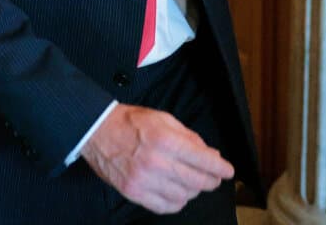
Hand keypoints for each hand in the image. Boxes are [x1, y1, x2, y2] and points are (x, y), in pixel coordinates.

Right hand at [81, 103, 233, 214]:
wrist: (97, 131)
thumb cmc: (131, 122)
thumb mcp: (164, 119)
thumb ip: (189, 137)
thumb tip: (210, 154)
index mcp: (165, 140)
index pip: (203, 159)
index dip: (220, 168)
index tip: (228, 171)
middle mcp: (156, 162)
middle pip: (196, 182)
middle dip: (211, 181)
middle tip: (214, 179)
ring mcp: (143, 180)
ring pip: (182, 197)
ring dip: (193, 192)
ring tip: (193, 183)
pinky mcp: (133, 193)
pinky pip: (164, 207)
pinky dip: (176, 203)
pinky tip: (178, 194)